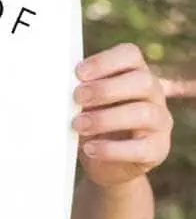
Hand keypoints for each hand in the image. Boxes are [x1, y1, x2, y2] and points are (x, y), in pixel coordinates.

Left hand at [72, 43, 172, 187]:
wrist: (105, 163)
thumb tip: (59, 88)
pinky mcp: (158, 149)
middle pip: (142, 81)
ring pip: (143, 113)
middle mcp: (153, 94)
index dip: (104, 61)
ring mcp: (160, 122)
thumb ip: (80, 92)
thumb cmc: (92, 122)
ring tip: (78, 125)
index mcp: (134, 73)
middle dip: (105, 89)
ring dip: (105, 119)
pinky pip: (141, 148)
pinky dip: (111, 149)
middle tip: (77, 98)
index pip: (130, 55)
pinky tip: (90, 148)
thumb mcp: (85, 104)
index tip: (78, 73)